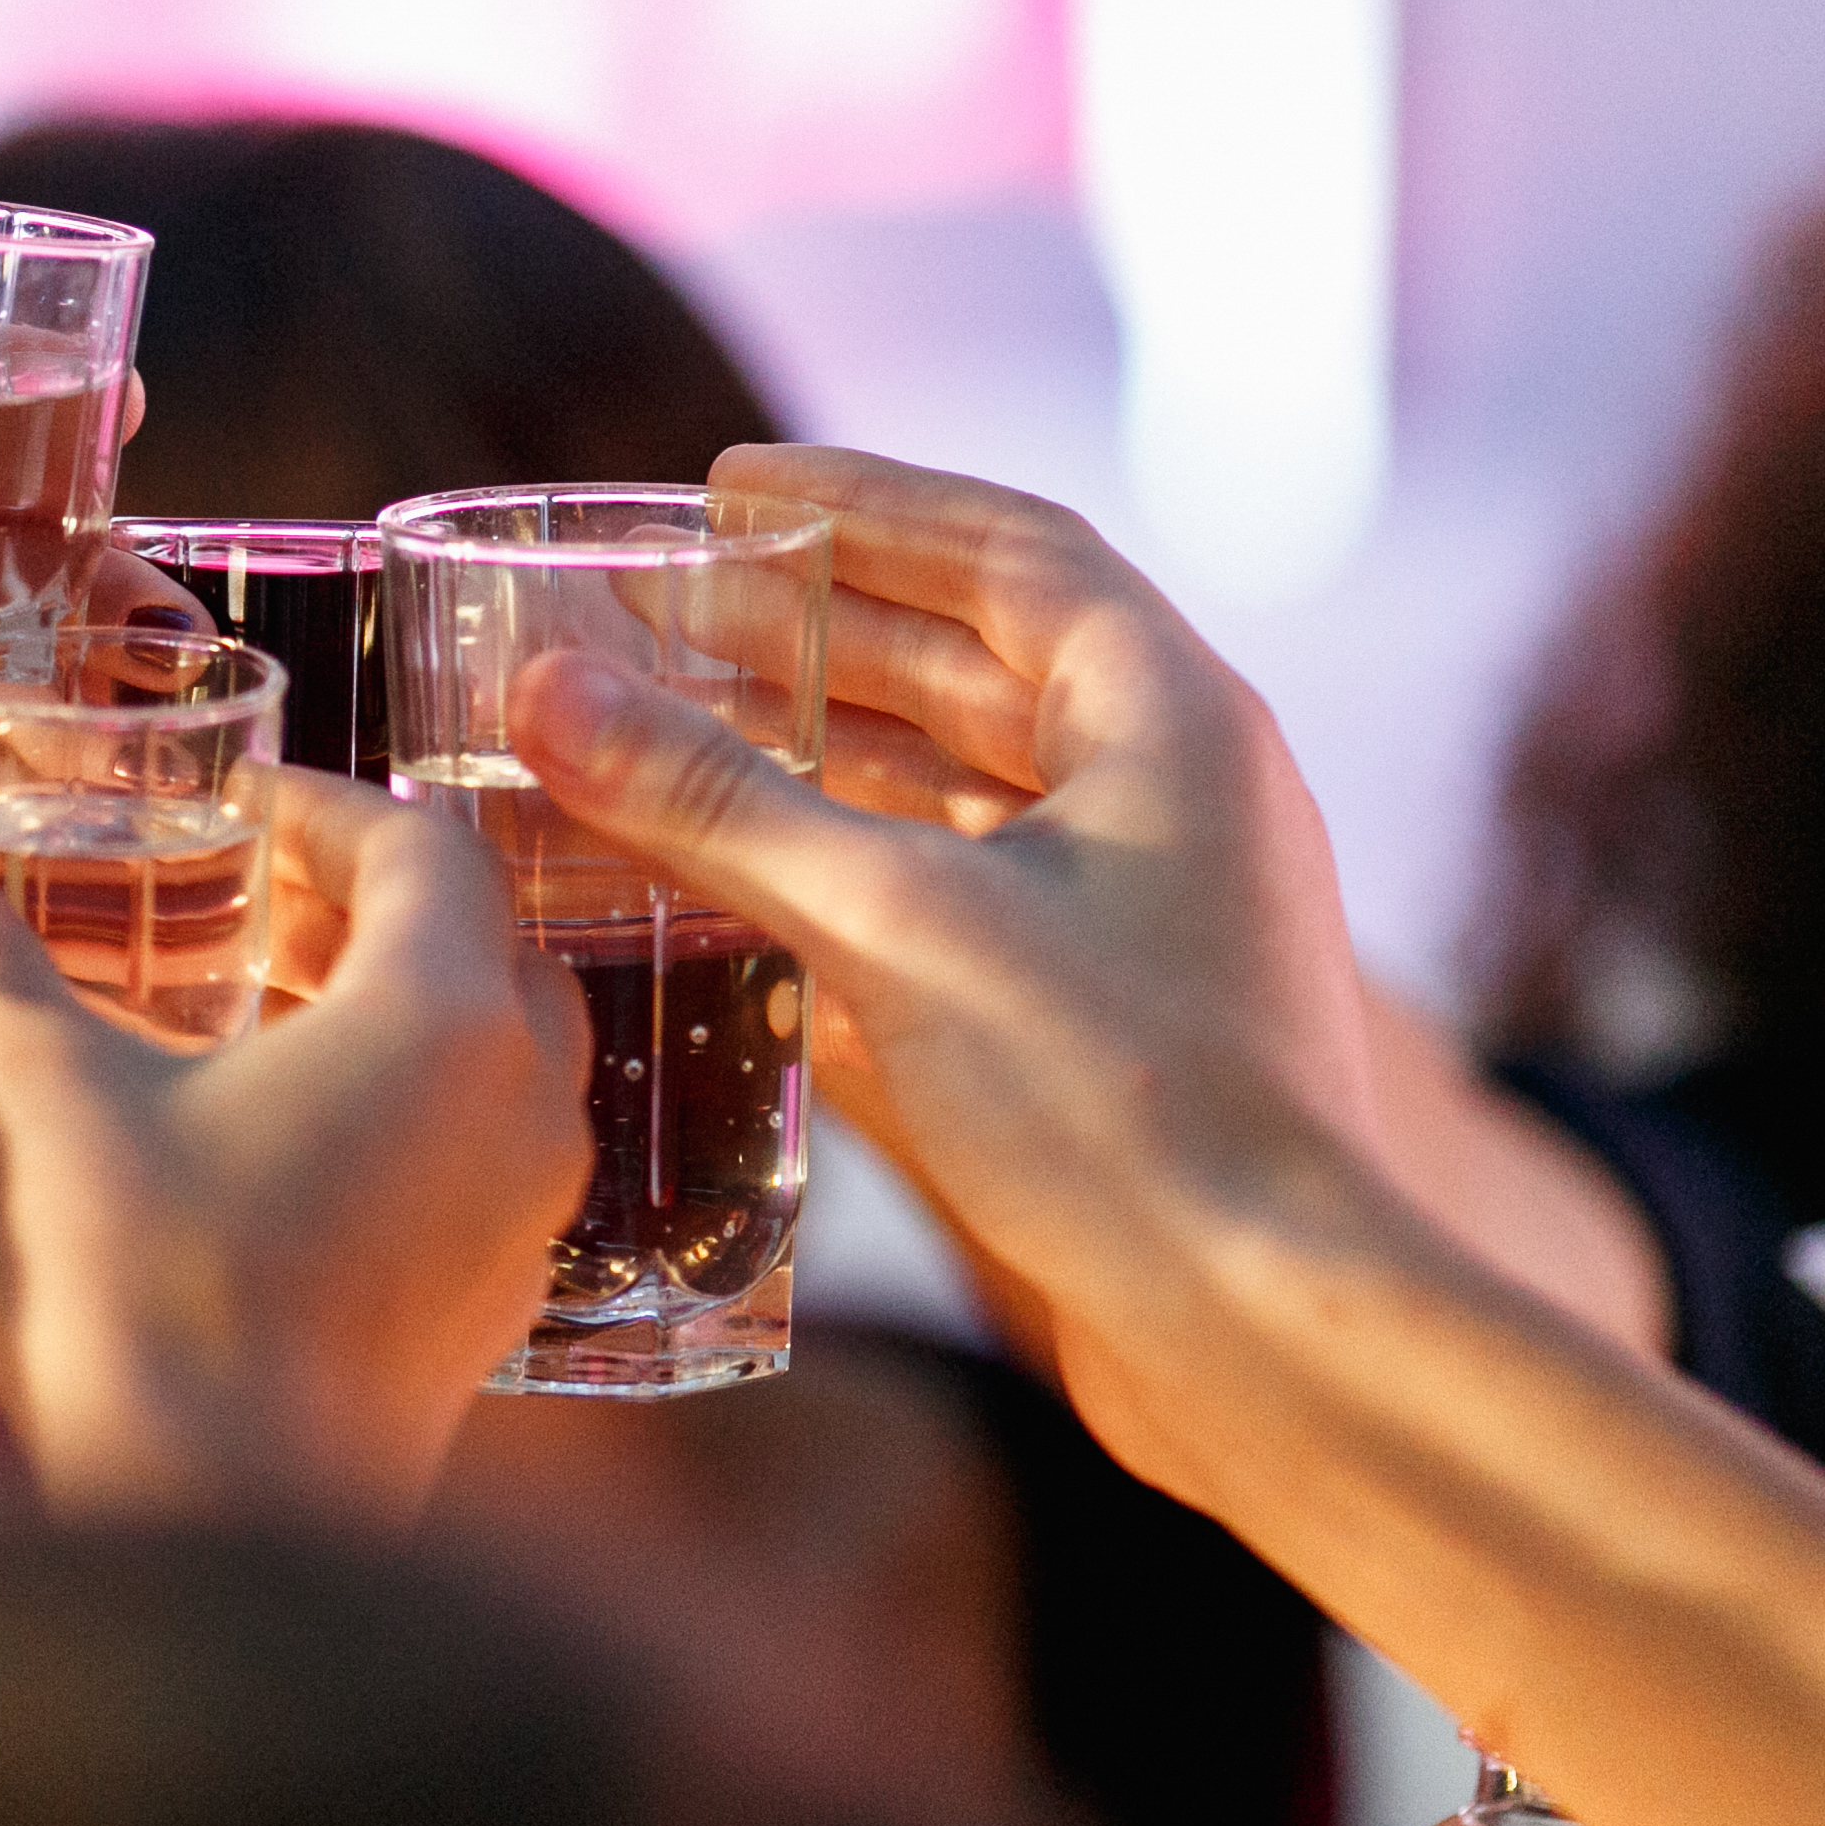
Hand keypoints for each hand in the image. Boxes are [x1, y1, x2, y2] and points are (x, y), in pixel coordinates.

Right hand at [0, 772, 590, 1520]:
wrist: (210, 1548)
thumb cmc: (149, 1309)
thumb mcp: (41, 1109)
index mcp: (443, 1022)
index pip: (425, 851)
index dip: (328, 812)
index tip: (242, 810)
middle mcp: (520, 1117)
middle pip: (484, 956)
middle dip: (373, 917)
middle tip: (256, 909)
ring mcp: (518, 1232)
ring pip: (491, 1075)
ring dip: (388, 1029)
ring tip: (254, 1029)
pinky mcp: (485, 1329)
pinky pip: (473, 1183)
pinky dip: (394, 1138)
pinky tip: (266, 1165)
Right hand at [513, 451, 1372, 1503]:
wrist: (1272, 1338)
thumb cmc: (1123, 1107)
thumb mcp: (896, 924)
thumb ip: (717, 802)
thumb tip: (553, 692)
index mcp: (1169, 716)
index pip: (1007, 548)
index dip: (864, 506)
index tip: (732, 487)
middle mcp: (1177, 792)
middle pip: (976, 664)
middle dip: (813, 634)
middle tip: (658, 612)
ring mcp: (1153, 913)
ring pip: (966, 790)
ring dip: (825, 755)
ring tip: (671, 734)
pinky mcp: (1118, 1024)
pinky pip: (969, 900)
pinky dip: (858, 874)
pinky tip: (745, 888)